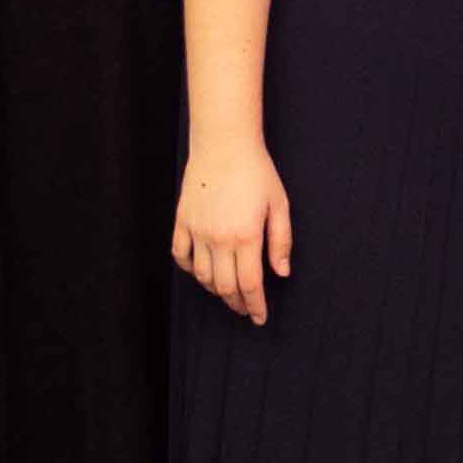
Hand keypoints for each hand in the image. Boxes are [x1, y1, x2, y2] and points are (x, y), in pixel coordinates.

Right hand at [172, 137, 295, 323]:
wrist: (224, 144)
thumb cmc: (256, 172)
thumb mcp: (279, 205)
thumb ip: (281, 241)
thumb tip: (281, 273)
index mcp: (246, 236)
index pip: (250, 284)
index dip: (255, 305)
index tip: (259, 317)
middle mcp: (219, 238)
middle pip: (225, 286)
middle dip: (237, 303)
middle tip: (245, 309)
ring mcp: (197, 231)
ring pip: (203, 276)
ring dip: (216, 290)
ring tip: (228, 293)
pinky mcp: (182, 221)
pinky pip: (181, 256)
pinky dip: (191, 270)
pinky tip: (203, 272)